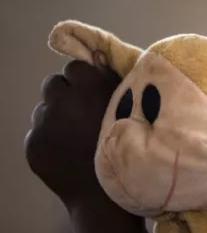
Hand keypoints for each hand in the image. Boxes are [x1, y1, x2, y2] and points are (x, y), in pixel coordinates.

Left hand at [25, 57, 120, 205]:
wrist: (106, 192)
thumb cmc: (127, 144)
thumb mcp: (130, 106)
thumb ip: (113, 80)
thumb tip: (99, 58)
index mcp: (88, 87)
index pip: (74, 67)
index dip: (84, 80)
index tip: (93, 92)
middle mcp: (62, 100)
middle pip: (54, 84)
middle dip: (66, 94)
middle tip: (82, 111)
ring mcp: (43, 123)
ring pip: (44, 108)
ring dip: (57, 115)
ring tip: (75, 133)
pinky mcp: (32, 143)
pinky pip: (38, 131)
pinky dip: (50, 136)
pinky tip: (67, 149)